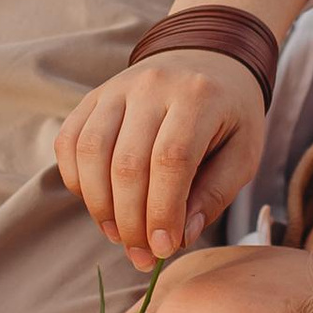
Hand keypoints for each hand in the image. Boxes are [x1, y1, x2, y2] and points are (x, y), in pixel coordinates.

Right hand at [55, 55, 268, 270]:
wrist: (207, 58)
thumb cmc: (229, 114)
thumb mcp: (243, 152)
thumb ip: (215, 194)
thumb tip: (181, 236)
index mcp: (198, 97)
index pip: (171, 160)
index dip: (162, 211)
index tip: (163, 249)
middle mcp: (152, 86)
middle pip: (127, 162)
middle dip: (131, 220)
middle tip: (140, 254)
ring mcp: (117, 88)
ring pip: (90, 152)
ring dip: (99, 205)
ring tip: (118, 234)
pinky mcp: (93, 97)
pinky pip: (69, 142)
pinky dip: (76, 180)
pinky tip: (99, 202)